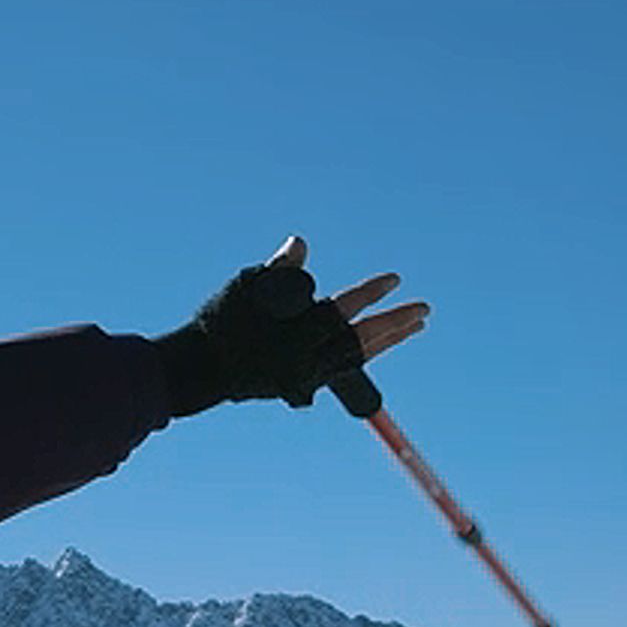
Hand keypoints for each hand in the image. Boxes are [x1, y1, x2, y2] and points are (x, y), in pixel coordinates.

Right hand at [156, 237, 430, 417]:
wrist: (202, 369)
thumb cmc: (221, 322)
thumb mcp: (244, 289)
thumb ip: (277, 269)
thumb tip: (300, 243)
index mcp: (294, 335)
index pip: (340, 311)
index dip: (370, 295)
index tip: (394, 280)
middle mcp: (306, 358)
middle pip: (360, 341)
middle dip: (394, 324)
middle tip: (424, 311)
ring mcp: (307, 375)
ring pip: (357, 357)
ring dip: (387, 339)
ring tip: (414, 325)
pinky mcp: (305, 383)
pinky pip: (345, 367)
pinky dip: (365, 352)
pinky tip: (381, 340)